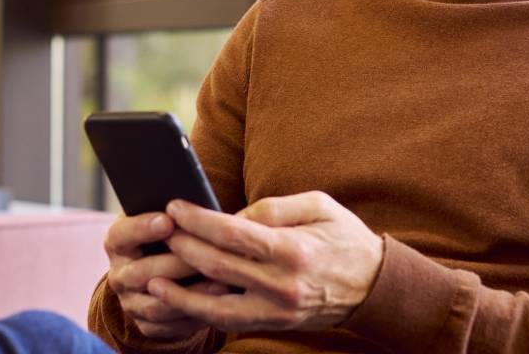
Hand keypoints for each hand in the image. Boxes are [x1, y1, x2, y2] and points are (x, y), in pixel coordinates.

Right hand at [103, 212, 232, 338]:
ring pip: (156, 304)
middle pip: (141, 273)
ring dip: (190, 295)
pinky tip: (217, 306)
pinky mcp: (145, 325)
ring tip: (222, 283)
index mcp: (118, 242)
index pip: (121, 234)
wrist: (166, 271)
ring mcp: (130, 302)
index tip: (168, 220)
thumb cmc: (173, 235)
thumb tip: (200, 207)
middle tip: (206, 255)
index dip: (142, 228)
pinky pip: (167, 327)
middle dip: (176, 264)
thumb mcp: (168, 219)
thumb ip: (177, 215)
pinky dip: (192, 317)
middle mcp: (119, 274)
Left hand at [147, 192, 383, 332]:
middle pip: (217, 266)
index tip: (175, 206)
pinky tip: (182, 302)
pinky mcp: (274, 323)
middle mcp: (282, 284)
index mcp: (292, 249)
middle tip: (160, 233)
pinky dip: (201, 313)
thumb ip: (274, 207)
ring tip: (153, 282)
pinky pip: (230, 322)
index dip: (197, 219)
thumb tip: (233, 216)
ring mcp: (277, 310)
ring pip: (216, 306)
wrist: (374, 286)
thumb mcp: (319, 205)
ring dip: (181, 294)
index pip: (232, 232)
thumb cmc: (344, 237)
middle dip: (183, 248)